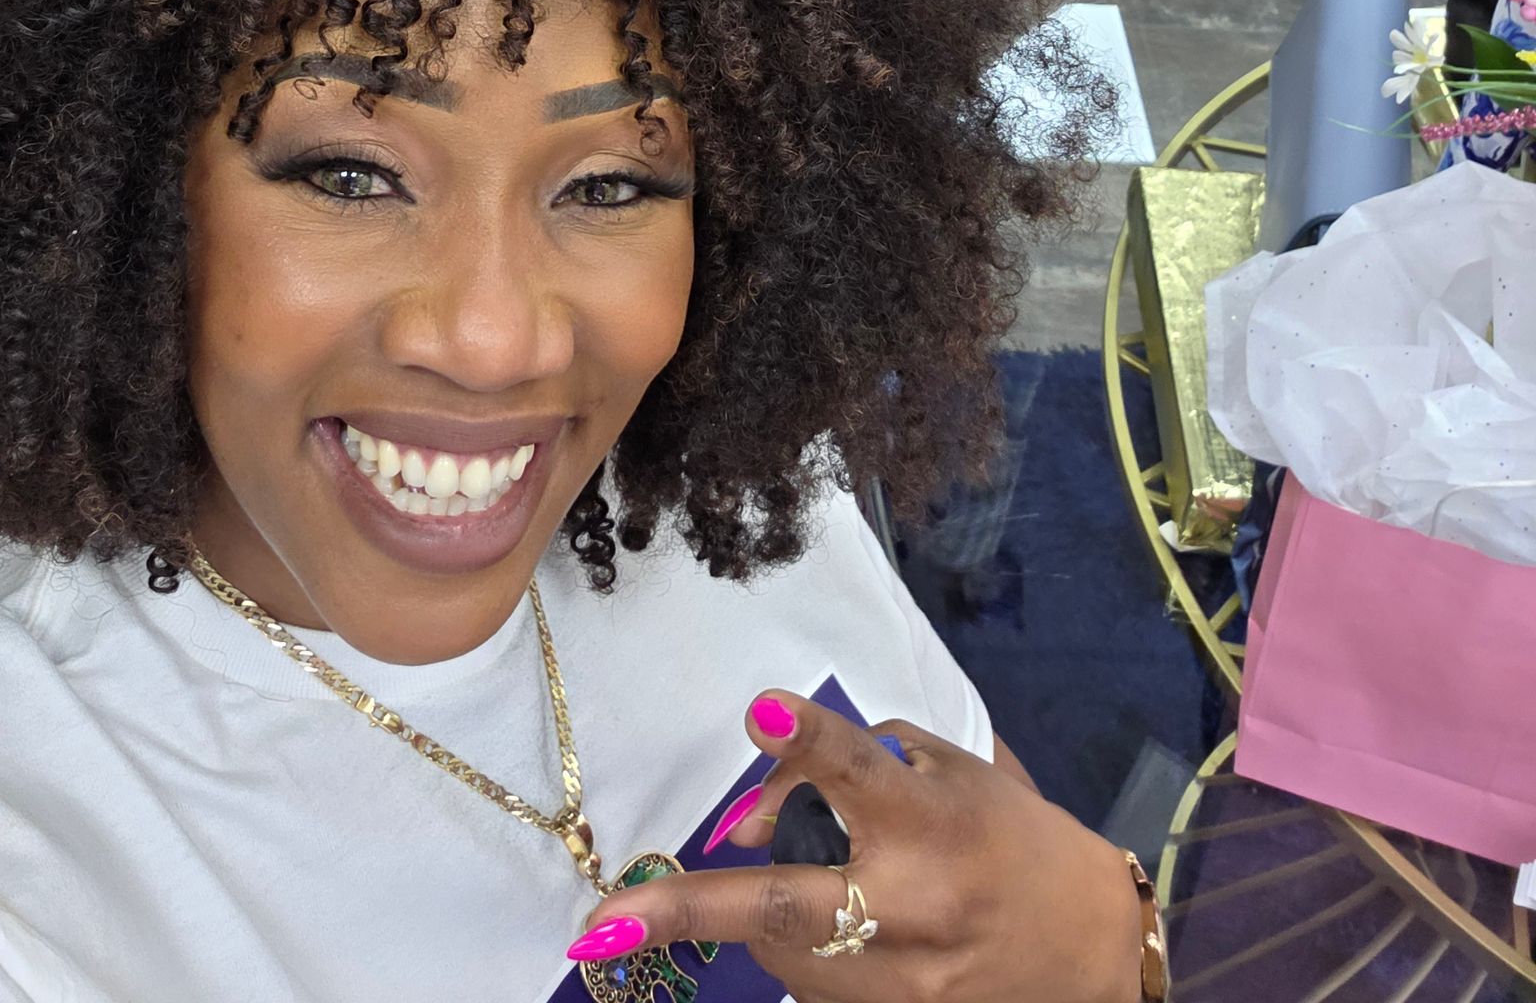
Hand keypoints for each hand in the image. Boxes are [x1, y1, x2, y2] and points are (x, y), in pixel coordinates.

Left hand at [569, 694, 1140, 1002]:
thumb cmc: (1009, 836)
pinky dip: (799, 948)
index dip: (812, 745)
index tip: (761, 714)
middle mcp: (910, 907)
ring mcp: (899, 984)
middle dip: (687, 912)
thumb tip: (753, 819)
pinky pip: (812, 983)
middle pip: (784, 908)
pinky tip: (832, 922)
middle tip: (601, 926)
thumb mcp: (947, 771)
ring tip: (798, 871)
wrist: (1089, 953)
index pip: (864, 772)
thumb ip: (851, 772)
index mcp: (933, 822)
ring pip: (778, 947)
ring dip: (756, 910)